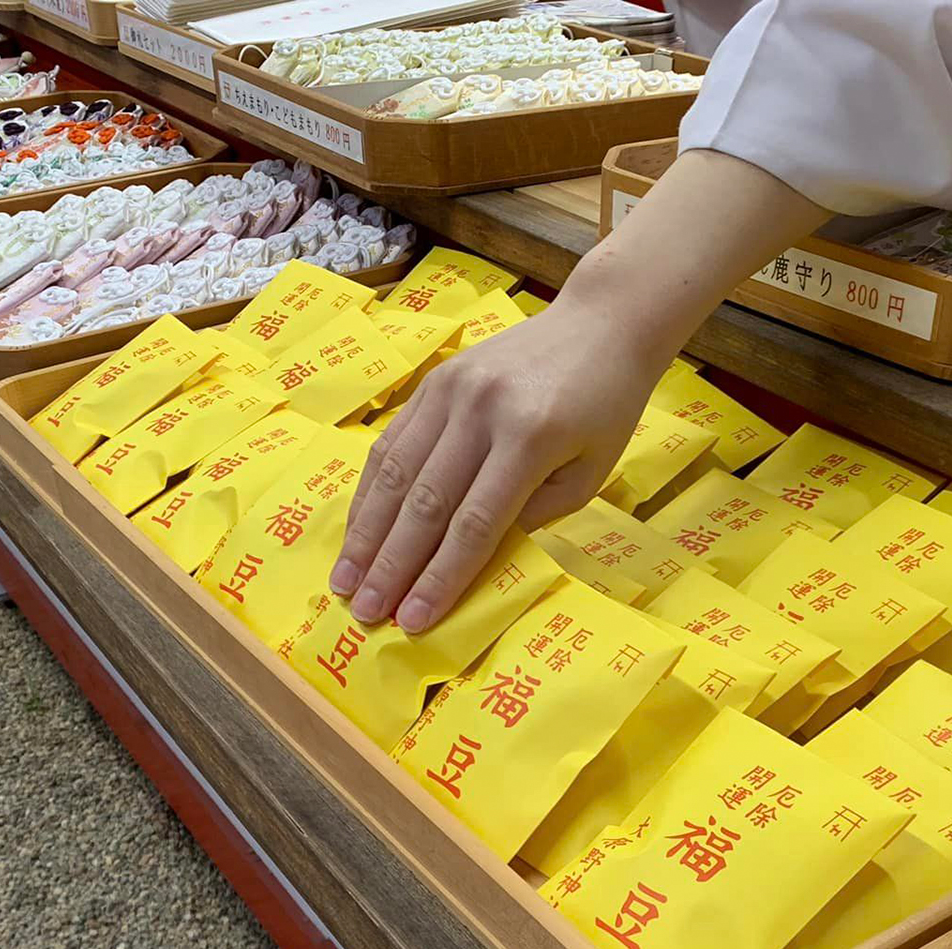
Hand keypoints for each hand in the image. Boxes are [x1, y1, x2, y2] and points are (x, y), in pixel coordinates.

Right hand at [328, 299, 670, 632]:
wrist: (599, 324)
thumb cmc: (606, 407)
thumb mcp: (591, 471)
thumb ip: (534, 514)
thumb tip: (472, 556)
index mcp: (530, 438)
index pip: (475, 523)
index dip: (440, 577)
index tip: (413, 621)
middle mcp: (481, 411)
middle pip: (426, 502)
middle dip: (391, 565)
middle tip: (365, 612)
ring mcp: (450, 390)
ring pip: (396, 472)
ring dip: (366, 533)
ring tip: (345, 580)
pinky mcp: (433, 380)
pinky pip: (393, 441)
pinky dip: (369, 490)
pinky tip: (357, 529)